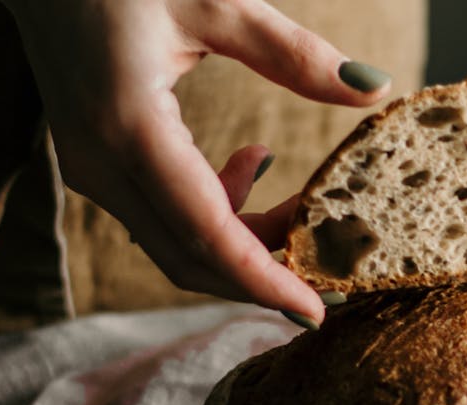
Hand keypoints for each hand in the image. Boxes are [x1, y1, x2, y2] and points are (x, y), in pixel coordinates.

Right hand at [1, 0, 391, 324]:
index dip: (262, 280)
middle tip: (330, 274)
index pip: (206, 235)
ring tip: (302, 206)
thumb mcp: (214, 0)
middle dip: (262, 275)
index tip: (314, 311)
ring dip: (245, 241)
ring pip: (177, 242)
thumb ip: (294, 54)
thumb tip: (373, 90)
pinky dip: (217, 211)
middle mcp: (102, 163)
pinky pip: (163, 214)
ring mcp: (93, 169)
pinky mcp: (98, 163)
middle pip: (190, 257)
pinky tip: (254, 164)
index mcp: (129, 127)